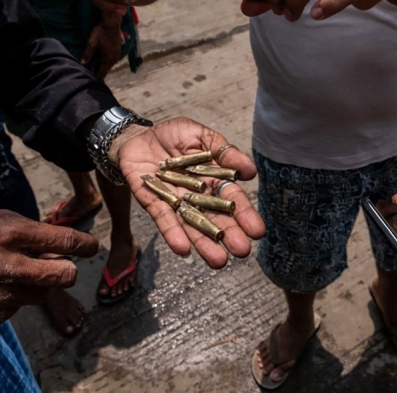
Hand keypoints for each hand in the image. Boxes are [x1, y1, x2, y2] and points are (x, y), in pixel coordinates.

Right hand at [0, 210, 99, 328]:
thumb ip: (32, 234)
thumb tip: (66, 249)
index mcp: (7, 234)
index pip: (63, 242)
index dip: (85, 245)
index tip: (93, 247)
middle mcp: (4, 266)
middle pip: (63, 276)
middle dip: (67, 271)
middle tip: (60, 266)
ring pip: (42, 294)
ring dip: (35, 285)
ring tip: (9, 272)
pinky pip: (17, 309)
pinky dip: (11, 299)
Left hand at [81, 14, 123, 79]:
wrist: (112, 24)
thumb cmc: (100, 33)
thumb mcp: (92, 43)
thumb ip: (88, 54)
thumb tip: (83, 63)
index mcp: (107, 58)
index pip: (102, 72)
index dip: (97, 76)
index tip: (93, 79)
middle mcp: (114, 59)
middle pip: (107, 69)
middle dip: (101, 72)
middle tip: (94, 73)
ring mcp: (118, 55)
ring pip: (111, 65)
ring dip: (105, 66)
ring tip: (99, 67)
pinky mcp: (119, 51)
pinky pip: (114, 60)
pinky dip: (109, 61)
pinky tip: (105, 59)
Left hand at [109, 117, 265, 268]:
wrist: (139, 135)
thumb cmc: (174, 136)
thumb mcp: (202, 136)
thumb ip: (224, 151)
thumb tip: (250, 171)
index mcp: (212, 180)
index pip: (231, 199)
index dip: (244, 214)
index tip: (257, 231)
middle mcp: (196, 196)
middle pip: (214, 218)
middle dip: (228, 235)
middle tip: (242, 251)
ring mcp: (175, 202)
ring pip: (191, 226)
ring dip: (204, 244)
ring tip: (219, 262)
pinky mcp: (153, 202)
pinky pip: (163, 219)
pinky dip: (172, 234)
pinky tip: (183, 249)